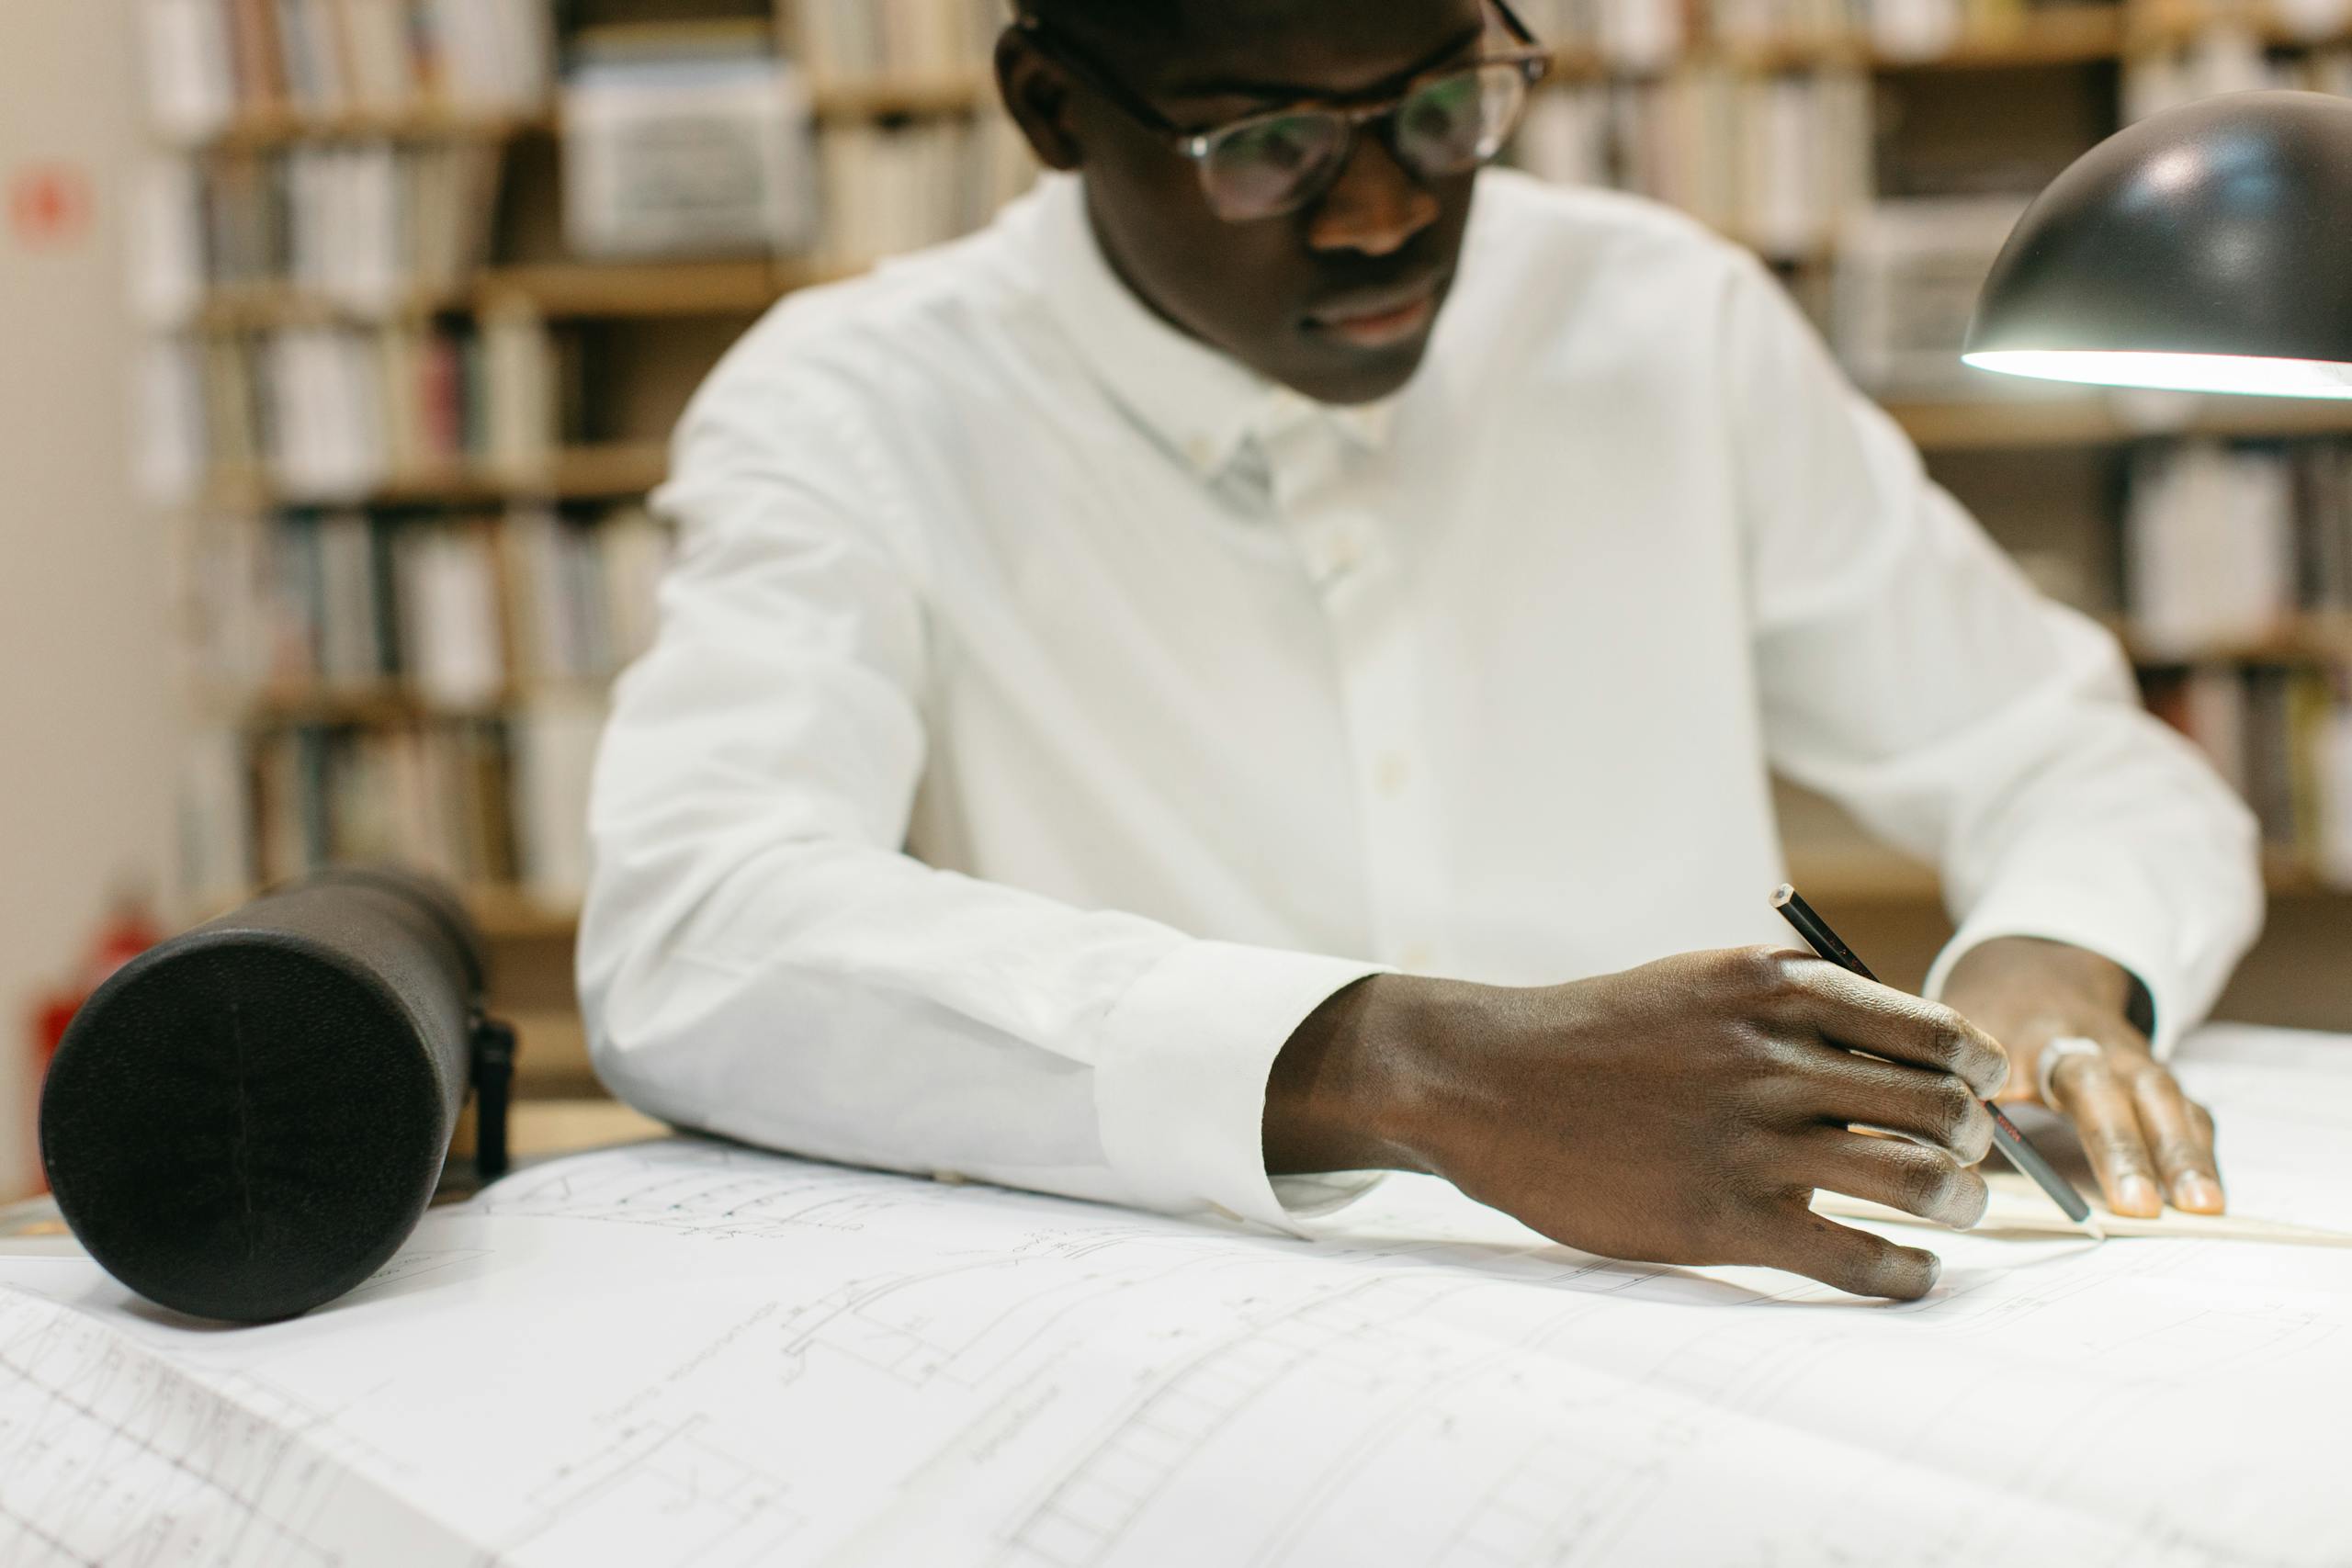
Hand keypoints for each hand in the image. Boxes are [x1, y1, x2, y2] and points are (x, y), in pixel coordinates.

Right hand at [1267, 947, 2011, 1299]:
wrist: (1486, 1081)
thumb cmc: (1598, 1036)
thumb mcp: (1697, 981)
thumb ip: (1793, 1003)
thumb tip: (1905, 1046)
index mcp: (1772, 988)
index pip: (1933, 1030)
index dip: (1975, 1068)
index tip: (1980, 1090)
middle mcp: (1773, 1058)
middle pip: (1941, 1106)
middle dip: (1976, 1138)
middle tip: (1967, 1158)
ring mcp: (1749, 1141)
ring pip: (1916, 1180)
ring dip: (1956, 1201)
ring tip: (1950, 1209)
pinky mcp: (1722, 1219)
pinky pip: (1855, 1258)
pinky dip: (1905, 1272)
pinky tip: (1908, 1271)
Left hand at [1941, 937, 2222, 1218]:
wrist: (2034, 972)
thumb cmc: (1983, 1023)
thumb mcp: (1950, 1047)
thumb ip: (1946, 1096)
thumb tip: (1941, 1170)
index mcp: (2030, 1037)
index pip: (2050, 1076)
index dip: (2066, 1121)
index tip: (2065, 1164)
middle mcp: (2089, 1042)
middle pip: (2117, 1088)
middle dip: (2126, 1146)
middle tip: (2139, 1209)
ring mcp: (2130, 1058)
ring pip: (2164, 1098)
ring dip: (2184, 1153)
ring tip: (2203, 1207)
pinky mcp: (2154, 1078)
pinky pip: (2185, 1111)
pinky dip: (2199, 1150)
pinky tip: (2208, 1196)